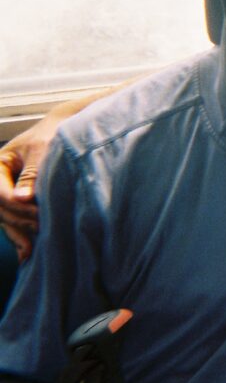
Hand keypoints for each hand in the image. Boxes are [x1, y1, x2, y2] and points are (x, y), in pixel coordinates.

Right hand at [0, 112, 63, 260]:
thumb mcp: (43, 149)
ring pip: (6, 218)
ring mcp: (5, 192)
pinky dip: (21, 235)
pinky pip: (14, 221)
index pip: (0, 192)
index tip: (38, 213)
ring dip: (19, 232)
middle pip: (1, 208)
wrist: (63, 130)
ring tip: (32, 249)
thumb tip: (23, 199)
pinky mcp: (17, 202)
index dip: (18, 205)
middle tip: (42, 228)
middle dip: (20, 220)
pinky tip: (27, 252)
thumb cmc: (53, 136)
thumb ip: (33, 173)